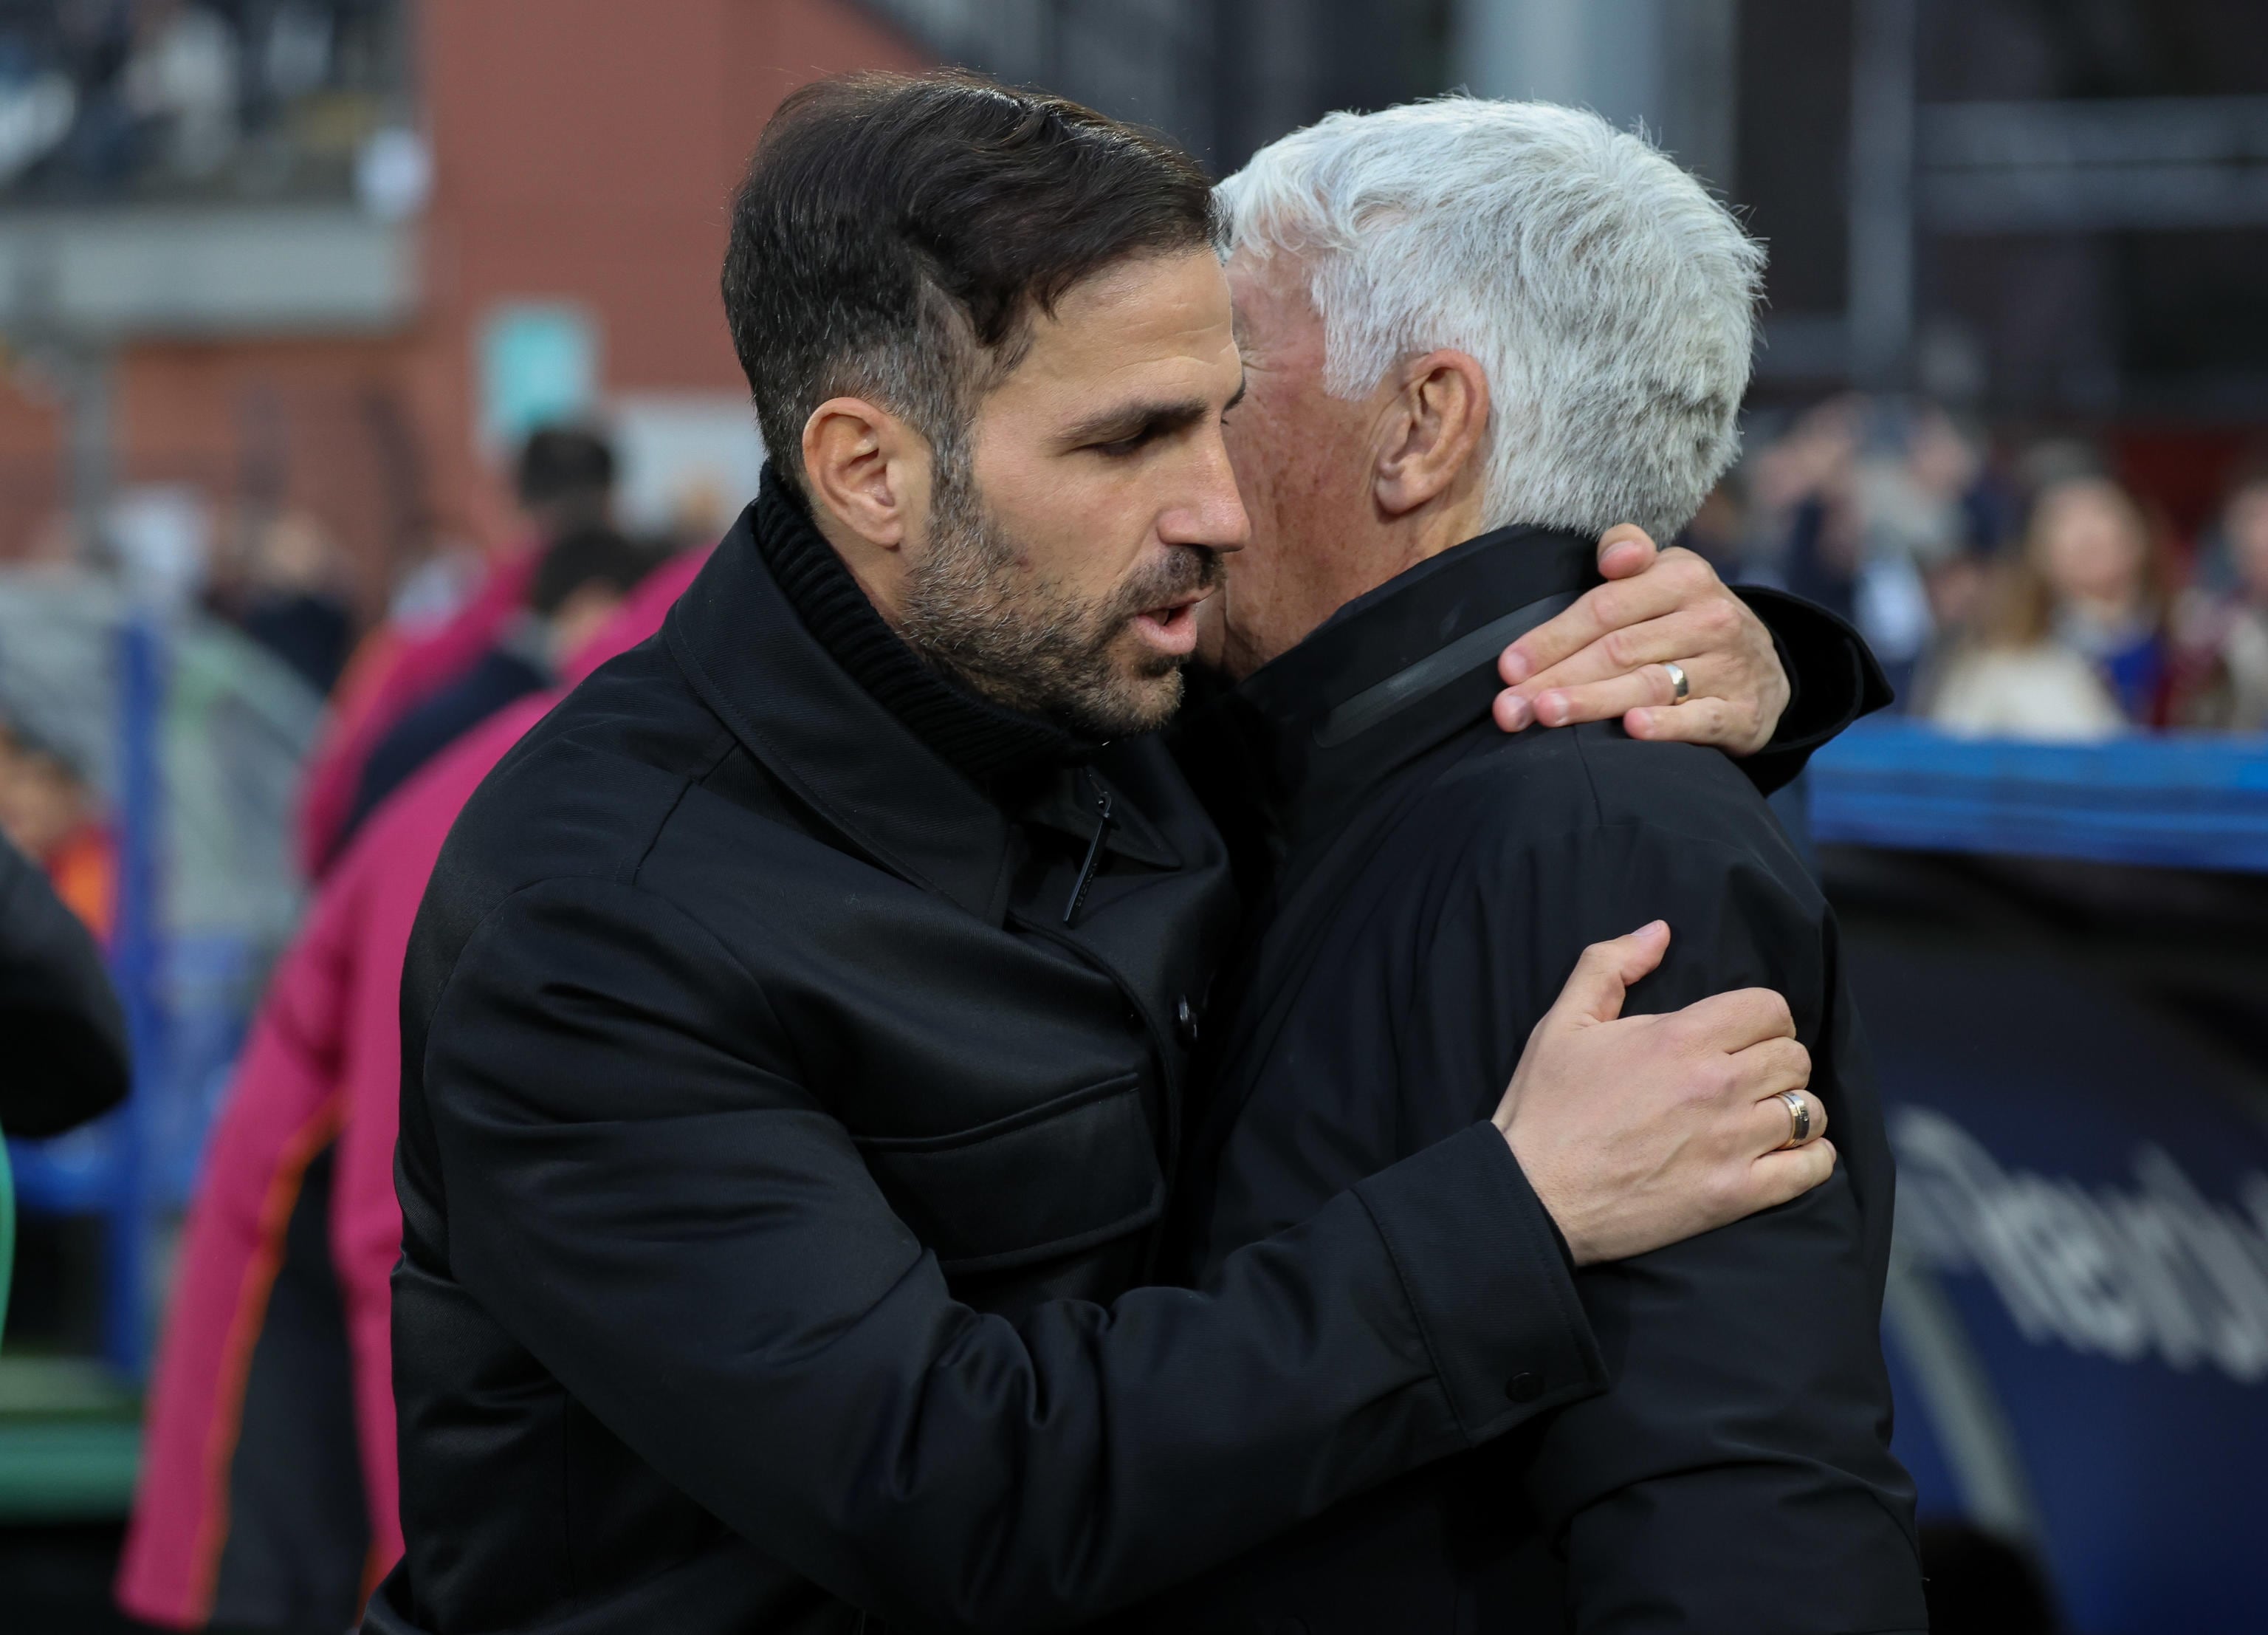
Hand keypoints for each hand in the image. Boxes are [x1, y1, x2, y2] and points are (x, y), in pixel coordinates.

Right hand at [1490, 922, 1831, 1264]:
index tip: (1742, 1036)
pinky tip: (1784, 1156)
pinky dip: (1810, 1160)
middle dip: (1776, 1061)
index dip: (1761, 1018)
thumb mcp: (1562, 1023)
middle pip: (1795, 1057)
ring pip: (1809, 1110)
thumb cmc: (1545, 1109)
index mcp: (1680, 1037)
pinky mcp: (1736, 1195)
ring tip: (1764, 1117)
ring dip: (1793, 1110)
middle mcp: (1717, 1085)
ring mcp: (1732, 1143)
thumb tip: (1660, 931)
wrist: (1532, 1196)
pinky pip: (1812, 1168)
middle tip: (1748, 1077)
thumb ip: (1609, 965)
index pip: (1770, 1008)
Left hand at [1492, 528, 1789, 753]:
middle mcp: (1709, 619)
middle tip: (1510, 707)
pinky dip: (1667, 725)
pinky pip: (1700, 719)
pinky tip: (1632, 729)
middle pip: (1619, 650)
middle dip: (1558, 678)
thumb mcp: (1665, 573)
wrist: (1764, 670)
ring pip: (1650, 684)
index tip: (1509, 667)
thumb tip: (1610, 558)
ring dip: (1594, 701)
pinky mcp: (1741, 712)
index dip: (1553, 637)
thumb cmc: (1688, 619)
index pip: (1605, 608)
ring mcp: (1728, 667)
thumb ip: (1627, 552)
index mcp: (1682, 577)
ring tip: (1548, 713)